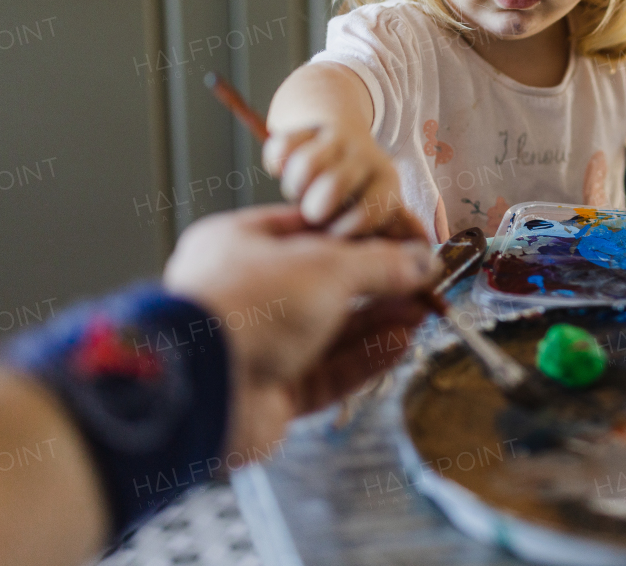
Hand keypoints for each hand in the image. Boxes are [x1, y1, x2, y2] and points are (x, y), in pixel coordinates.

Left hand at [162, 205, 437, 459]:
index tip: (406, 244)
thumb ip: (380, 264)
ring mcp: (258, 346)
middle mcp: (246, 295)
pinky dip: (366, 358)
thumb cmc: (242, 308)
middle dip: (379, 285)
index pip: (312, 233)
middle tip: (423, 283)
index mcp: (240, 245)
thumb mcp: (325, 266)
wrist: (202, 387)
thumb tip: (423, 260)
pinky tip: (399, 344)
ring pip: (331, 331)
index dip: (363, 238)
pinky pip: (328, 372)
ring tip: (421, 312)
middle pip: (326, 286)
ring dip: (378, 321)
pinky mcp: (272, 393)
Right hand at [263, 122, 424, 238]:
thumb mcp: (379, 210)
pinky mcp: (302, 128)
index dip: (345, 230)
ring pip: (305, 166)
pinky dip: (277, 164)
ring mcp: (334, 138)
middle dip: (316, 209)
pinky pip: (281, 150)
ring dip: (296, 188)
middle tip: (315, 213)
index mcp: (387, 179)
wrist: (335, 134)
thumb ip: (395, 234)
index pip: (367, 213)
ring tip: (302, 194)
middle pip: (334, 187)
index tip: (336, 233)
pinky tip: (284, 172)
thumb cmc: (356, 190)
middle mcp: (365, 155)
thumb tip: (422, 253)